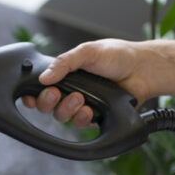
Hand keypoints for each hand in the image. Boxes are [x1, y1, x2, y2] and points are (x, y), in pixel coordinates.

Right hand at [21, 39, 154, 126]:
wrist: (143, 70)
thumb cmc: (118, 56)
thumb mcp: (87, 51)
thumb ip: (63, 62)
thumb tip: (43, 77)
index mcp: (64, 73)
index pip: (40, 88)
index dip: (32, 95)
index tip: (31, 97)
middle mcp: (70, 90)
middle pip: (46, 105)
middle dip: (47, 102)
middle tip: (55, 94)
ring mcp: (81, 104)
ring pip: (61, 116)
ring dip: (66, 109)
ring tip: (79, 99)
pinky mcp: (94, 116)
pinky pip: (79, 123)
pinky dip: (81, 118)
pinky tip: (88, 110)